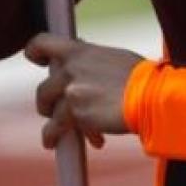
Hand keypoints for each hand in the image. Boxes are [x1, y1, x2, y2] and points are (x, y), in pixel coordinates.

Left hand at [25, 33, 142, 149]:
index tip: (37, 60)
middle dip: (49, 102)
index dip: (35, 52)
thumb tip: (81, 54)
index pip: (42, 42)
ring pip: (48, 109)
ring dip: (54, 122)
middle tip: (58, 109)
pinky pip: (55, 128)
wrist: (150, 97)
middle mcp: (71, 68)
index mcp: (80, 51)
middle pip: (44, 87)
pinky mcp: (74, 113)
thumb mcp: (113, 58)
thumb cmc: (140, 78)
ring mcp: (71, 90)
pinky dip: (53, 137)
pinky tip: (53, 143)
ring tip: (57, 132)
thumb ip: (91, 58)